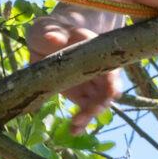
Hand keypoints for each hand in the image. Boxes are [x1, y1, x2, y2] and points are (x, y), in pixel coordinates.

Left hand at [27, 9, 121, 131]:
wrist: (50, 38)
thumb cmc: (50, 29)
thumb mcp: (46, 27)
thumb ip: (50, 32)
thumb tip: (52, 38)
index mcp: (94, 48)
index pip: (110, 65)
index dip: (112, 80)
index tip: (109, 93)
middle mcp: (97, 67)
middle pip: (108, 89)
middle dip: (99, 105)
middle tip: (83, 116)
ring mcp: (90, 82)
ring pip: (99, 103)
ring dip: (90, 116)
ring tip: (75, 127)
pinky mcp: (81, 95)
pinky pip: (87, 110)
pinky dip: (82, 122)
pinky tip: (73, 131)